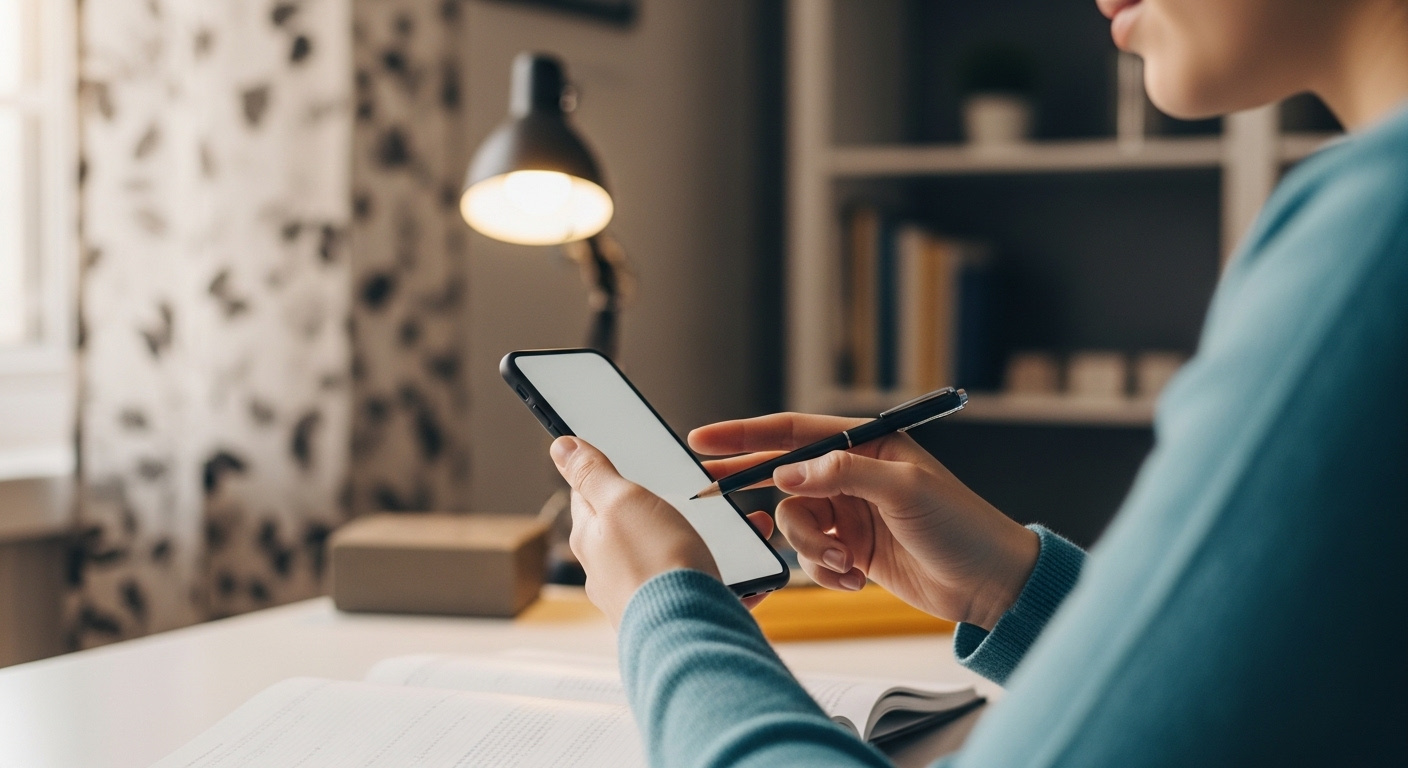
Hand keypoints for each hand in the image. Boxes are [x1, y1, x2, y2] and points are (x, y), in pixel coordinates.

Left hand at [551, 436, 776, 625]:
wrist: (690, 636)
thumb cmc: (655, 566)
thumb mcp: (621, 501)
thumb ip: (593, 472)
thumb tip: (560, 446)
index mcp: (592, 539)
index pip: (588, 494)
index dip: (605, 472)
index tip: (623, 460)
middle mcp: (611, 571)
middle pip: (633, 527)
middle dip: (662, 508)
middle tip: (692, 496)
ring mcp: (643, 596)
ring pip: (673, 558)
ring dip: (702, 542)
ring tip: (738, 529)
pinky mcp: (676, 616)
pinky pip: (702, 588)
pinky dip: (725, 576)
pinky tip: (746, 573)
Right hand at [690, 413, 1038, 629]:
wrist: (990, 584)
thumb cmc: (962, 526)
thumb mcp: (905, 491)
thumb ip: (843, 474)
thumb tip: (788, 472)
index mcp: (867, 444)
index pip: (794, 432)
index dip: (745, 434)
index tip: (704, 439)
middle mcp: (852, 475)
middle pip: (783, 477)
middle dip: (751, 488)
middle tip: (707, 490)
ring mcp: (850, 514)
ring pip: (795, 525)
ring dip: (811, 549)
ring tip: (845, 565)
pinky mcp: (851, 551)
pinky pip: (812, 558)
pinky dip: (825, 572)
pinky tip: (856, 580)